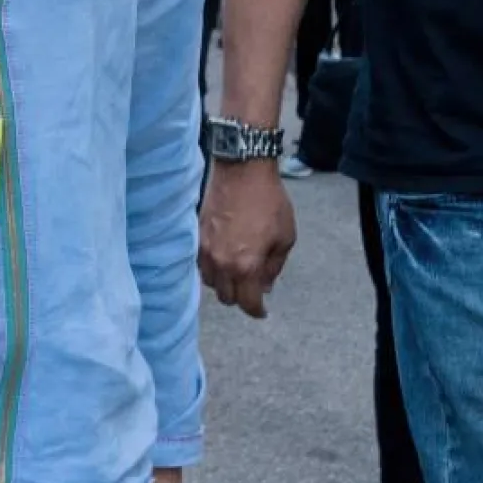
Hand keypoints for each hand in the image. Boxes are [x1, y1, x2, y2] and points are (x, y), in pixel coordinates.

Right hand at [199, 160, 296, 318]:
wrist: (242, 171)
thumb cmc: (269, 201)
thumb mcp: (285, 237)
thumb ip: (274, 267)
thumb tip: (264, 286)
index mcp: (246, 266)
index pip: (247, 303)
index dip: (256, 311)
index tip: (262, 311)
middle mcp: (221, 263)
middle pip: (226, 297)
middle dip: (241, 297)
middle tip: (252, 289)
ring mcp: (205, 250)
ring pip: (210, 283)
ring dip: (223, 283)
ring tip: (236, 272)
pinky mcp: (196, 237)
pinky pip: (201, 264)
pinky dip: (211, 268)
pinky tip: (223, 259)